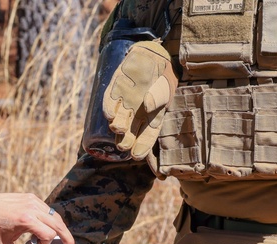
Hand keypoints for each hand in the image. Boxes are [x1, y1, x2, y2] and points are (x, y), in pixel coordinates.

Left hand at [0, 190, 75, 243]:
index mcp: (26, 220)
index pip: (48, 234)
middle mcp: (32, 208)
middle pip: (59, 225)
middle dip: (67, 239)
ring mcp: (33, 201)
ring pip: (56, 216)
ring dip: (61, 229)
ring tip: (63, 240)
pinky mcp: (31, 197)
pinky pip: (48, 209)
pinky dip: (52, 220)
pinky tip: (50, 228)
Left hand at [102, 41, 176, 159]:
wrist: (150, 53)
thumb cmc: (162, 74)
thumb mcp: (167, 85)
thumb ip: (159, 96)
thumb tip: (147, 106)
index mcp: (152, 116)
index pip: (147, 135)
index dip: (142, 146)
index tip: (137, 156)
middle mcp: (136, 113)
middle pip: (130, 132)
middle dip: (126, 140)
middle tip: (123, 147)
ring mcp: (124, 103)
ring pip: (119, 118)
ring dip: (117, 125)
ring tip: (117, 129)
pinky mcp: (114, 90)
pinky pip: (109, 101)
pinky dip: (109, 107)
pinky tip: (110, 115)